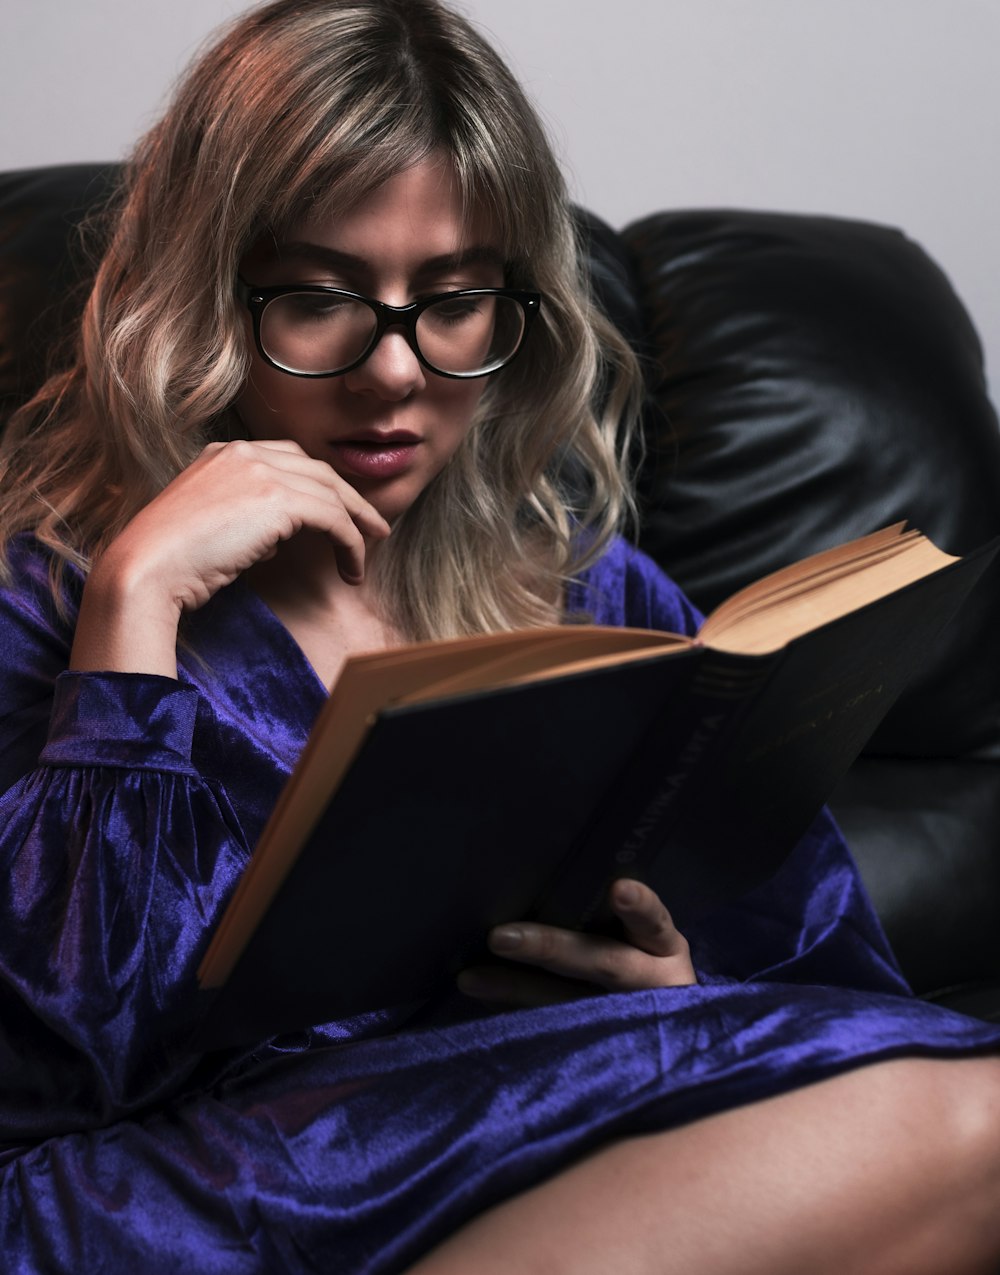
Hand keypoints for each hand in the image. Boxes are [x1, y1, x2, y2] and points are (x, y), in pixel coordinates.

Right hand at [71, 439, 389, 675]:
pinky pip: (334, 519)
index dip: (320, 487)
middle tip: (373, 527)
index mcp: (223, 453)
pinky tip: (351, 569)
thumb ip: (243, 520)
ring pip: (332, 494)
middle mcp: (244, 453)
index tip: (339, 513)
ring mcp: (261, 470)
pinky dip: (351, 544)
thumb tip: (276, 538)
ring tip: (368, 554)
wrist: (146, 568)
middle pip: (317, 470)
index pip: (289, 460)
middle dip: (350, 500)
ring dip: (357, 527)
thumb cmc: (169, 563)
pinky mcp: (278, 499)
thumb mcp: (208, 528)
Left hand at [457, 878, 695, 1007]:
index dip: (639, 907)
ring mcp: (628, 1022)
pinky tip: (481, 1000)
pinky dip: (514, 1015)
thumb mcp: (644, 939)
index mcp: (664, 948)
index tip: (618, 889)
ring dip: (516, 989)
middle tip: (499, 936)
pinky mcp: (601, 1048)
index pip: (654, 922)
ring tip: (471, 978)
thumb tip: (539, 878)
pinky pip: (553, 1030)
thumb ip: (611, 916)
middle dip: (550, 948)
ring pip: (570, 1005)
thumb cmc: (642, 959)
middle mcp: (651, 984)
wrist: (664, 1027)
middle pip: (603, 964)